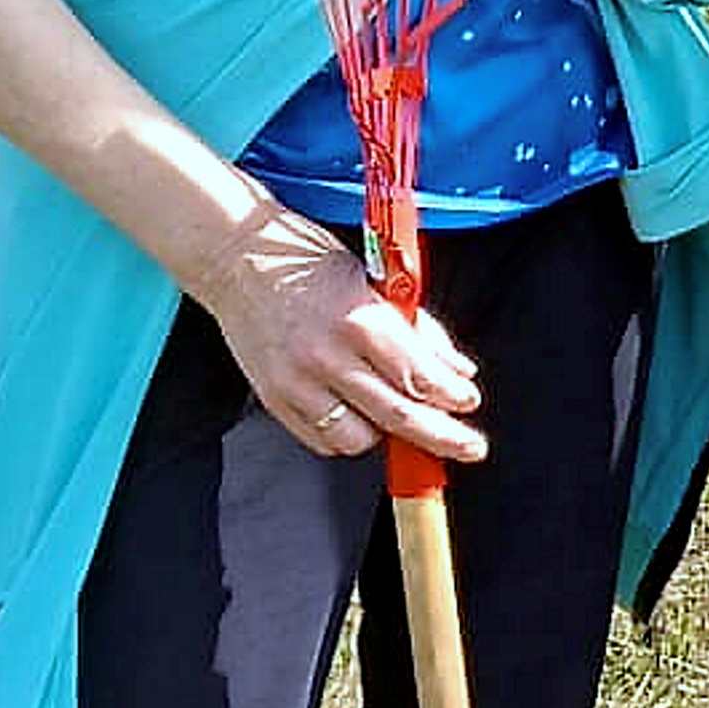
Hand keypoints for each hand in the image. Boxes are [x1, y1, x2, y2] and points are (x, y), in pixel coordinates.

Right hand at [204, 207, 485, 465]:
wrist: (237, 260)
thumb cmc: (310, 265)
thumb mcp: (376, 282)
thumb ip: (419, 330)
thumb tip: (458, 371)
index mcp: (359, 321)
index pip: (418, 376)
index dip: (451, 396)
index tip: (468, 401)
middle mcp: (327, 357)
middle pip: (398, 416)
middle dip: (443, 437)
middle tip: (471, 447)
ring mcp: (297, 384)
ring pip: (358, 438)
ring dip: (387, 434)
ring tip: (397, 414)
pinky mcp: (274, 399)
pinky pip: (321, 440)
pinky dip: (347, 435)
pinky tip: (359, 415)